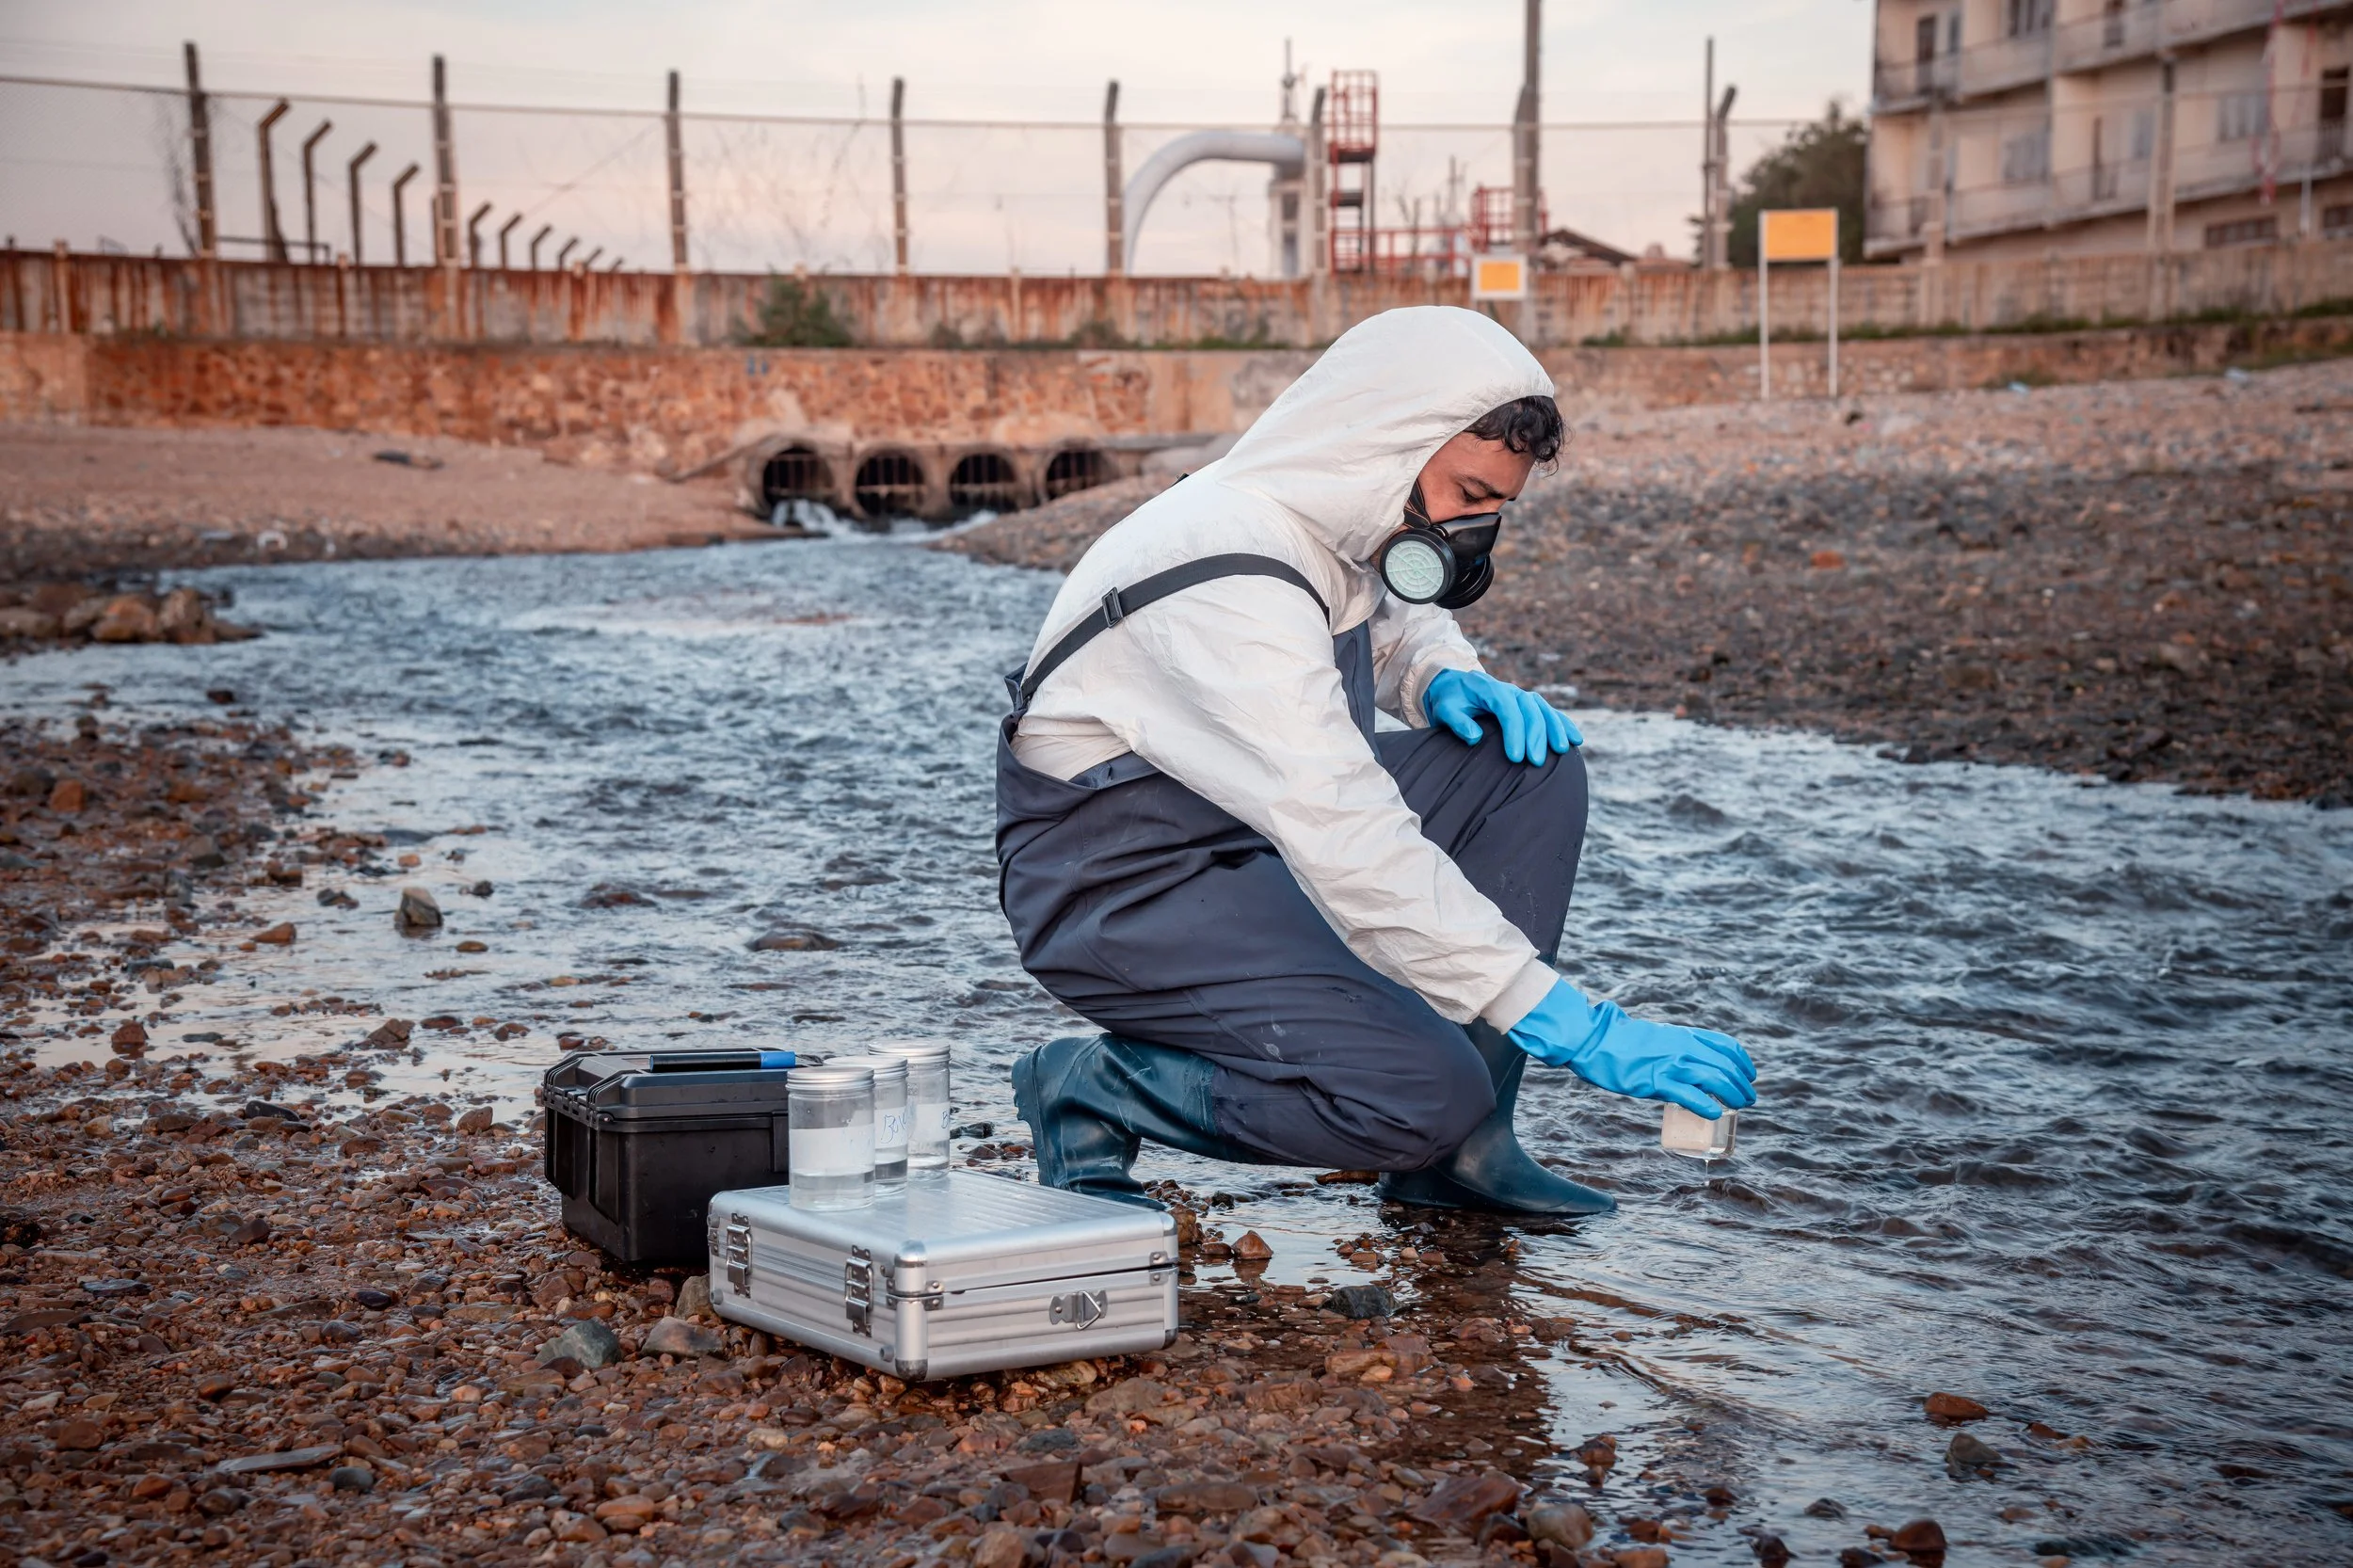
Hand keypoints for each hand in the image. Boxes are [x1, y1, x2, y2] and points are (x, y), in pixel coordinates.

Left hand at [1424, 669, 1581, 764]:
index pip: (1507, 710)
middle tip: (1537, 762)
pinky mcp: (1528, 705)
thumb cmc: (1449, 701)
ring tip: (1562, 751)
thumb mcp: (1445, 709)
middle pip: (1530, 710)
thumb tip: (1475, 737)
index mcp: (1490, 689)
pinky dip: (1563, 724)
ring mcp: (1521, 696)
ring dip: (1555, 729)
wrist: (1453, 687)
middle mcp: (1510, 690)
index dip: (1515, 733)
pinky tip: (1575, 739)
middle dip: (1536, 736)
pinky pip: (1549, 712)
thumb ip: (1457, 722)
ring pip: (1544, 709)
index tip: (1516, 757)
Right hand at [1507, 978, 1756, 1118]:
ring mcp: (1672, 1065)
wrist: (1598, 1041)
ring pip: (1716, 1079)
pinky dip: (1707, 1106)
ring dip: (1734, 1095)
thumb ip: (1678, 1046)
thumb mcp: (1660, 1036)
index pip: (1727, 1047)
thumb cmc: (1625, 1041)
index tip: (1749, 1076)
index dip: (1744, 1063)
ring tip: (1740, 1106)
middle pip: (1726, 1066)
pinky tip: (1714, 1114)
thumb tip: (1691, 1061)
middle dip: (1743, 1084)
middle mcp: (1684, 1048)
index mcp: (1686, 1035)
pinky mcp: (1657, 1082)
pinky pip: (1690, 1095)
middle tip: (1748, 1099)